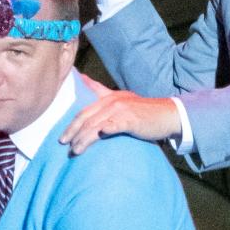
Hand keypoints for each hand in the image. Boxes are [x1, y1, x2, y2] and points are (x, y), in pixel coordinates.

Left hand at [59, 91, 181, 154]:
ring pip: (97, 124)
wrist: (167, 114)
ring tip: (76, 150)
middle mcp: (113, 102)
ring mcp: (122, 110)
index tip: (62, 137)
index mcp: (108, 97)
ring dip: (85, 138)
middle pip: (87, 118)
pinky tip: (101, 134)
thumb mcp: (121, 98)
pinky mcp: (132, 120)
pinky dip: (108, 128)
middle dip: (73, 132)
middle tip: (65, 145)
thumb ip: (101, 90)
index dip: (72, 124)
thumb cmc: (143, 111)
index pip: (84, 111)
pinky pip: (117, 124)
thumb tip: (84, 78)